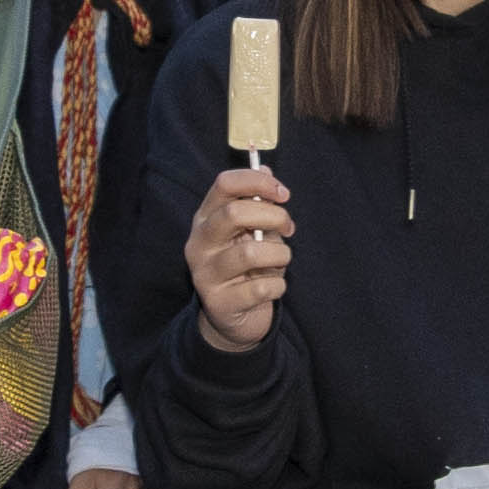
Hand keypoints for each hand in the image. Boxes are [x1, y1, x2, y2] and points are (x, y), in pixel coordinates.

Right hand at [189, 168, 292, 350]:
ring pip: (250, 253)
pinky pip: (260, 288)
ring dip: (279, 254)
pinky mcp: (218, 303)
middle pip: (234, 213)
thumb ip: (257, 204)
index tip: (283, 193)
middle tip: (290, 227)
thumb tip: (264, 169)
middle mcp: (199, 243)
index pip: (225, 184)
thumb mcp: (251, 232)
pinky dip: (278, 286)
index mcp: (205, 218)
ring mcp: (205, 274)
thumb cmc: (246, 268)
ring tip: (281, 260)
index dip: (258, 182)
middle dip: (274, 216)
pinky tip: (273, 287)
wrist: (232, 319)